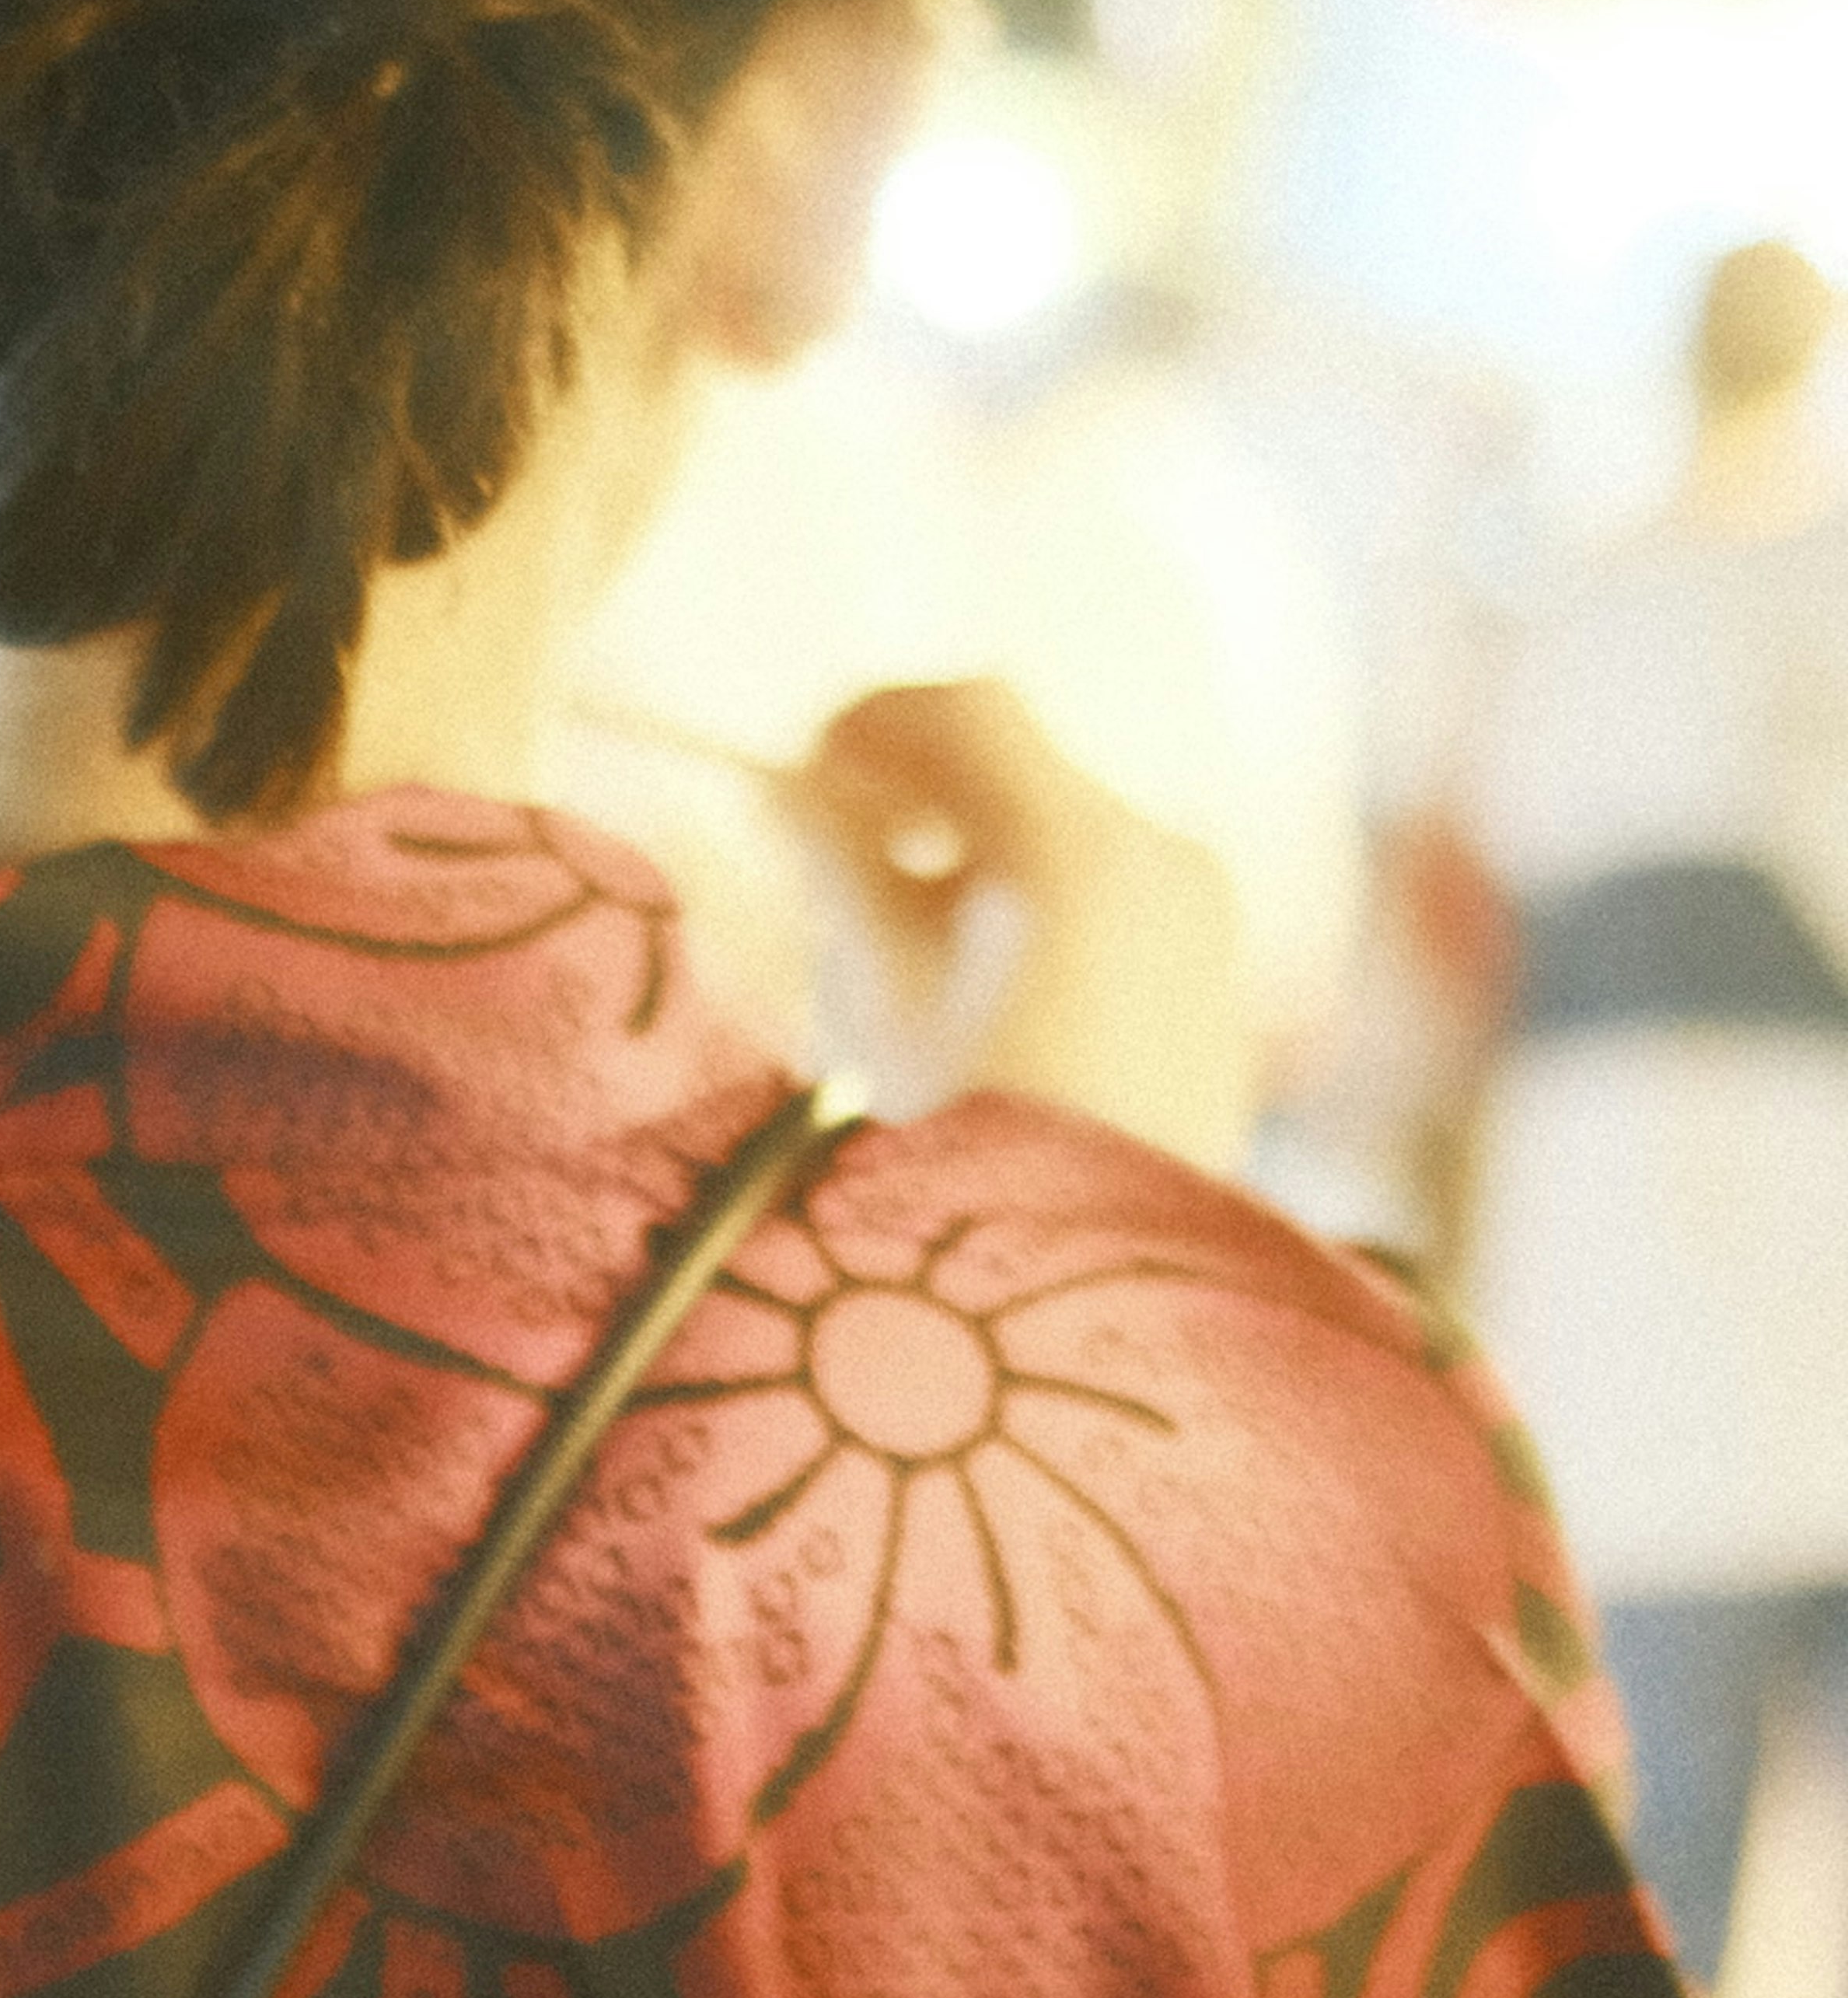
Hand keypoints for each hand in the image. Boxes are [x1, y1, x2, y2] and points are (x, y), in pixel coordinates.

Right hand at [791, 678, 1258, 1170]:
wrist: (1098, 1287)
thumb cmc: (968, 1147)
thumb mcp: (877, 999)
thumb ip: (836, 870)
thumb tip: (785, 791)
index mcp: (1074, 850)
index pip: (965, 709)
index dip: (869, 722)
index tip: (806, 778)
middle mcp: (1158, 856)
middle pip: (1017, 762)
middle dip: (918, 788)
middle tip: (838, 852)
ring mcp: (1200, 909)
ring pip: (1060, 822)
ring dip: (974, 843)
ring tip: (907, 937)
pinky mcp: (1212, 964)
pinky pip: (1107, 885)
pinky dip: (1032, 894)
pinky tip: (982, 982)